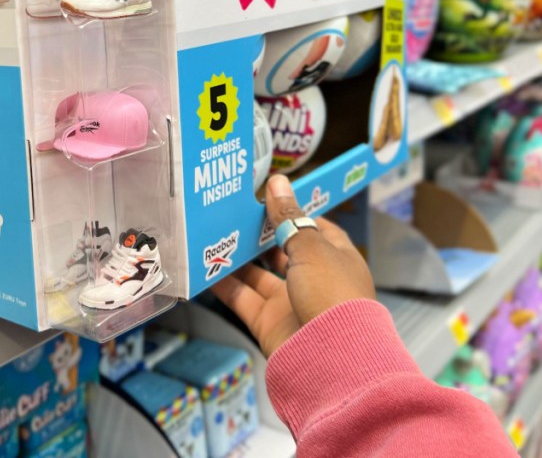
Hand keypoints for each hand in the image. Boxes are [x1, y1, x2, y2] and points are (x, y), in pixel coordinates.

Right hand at [211, 174, 374, 355]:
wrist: (332, 359)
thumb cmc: (332, 294)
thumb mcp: (311, 247)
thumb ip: (288, 217)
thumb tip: (277, 182)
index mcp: (335, 258)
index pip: (315, 228)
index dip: (293, 212)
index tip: (267, 197)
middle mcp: (314, 279)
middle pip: (282, 250)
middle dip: (258, 234)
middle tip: (232, 212)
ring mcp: (290, 302)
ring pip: (258, 274)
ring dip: (237, 257)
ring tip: (212, 234)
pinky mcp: (269, 322)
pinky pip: (242, 298)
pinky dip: (224, 285)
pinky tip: (206, 268)